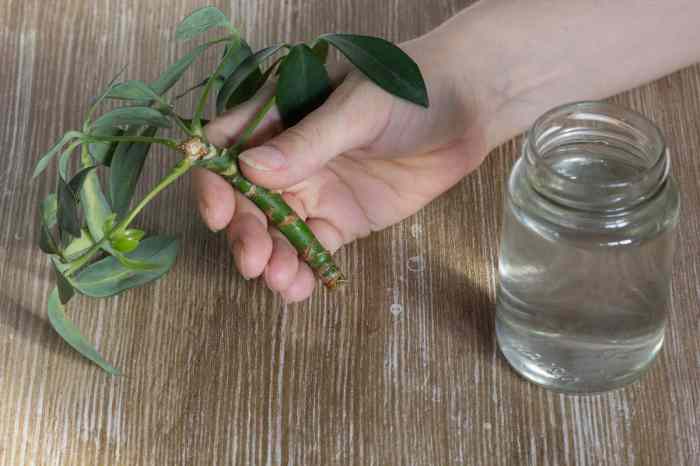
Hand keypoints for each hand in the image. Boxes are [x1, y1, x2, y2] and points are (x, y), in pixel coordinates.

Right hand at [193, 36, 493, 301]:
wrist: (469, 110)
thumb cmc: (411, 90)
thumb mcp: (358, 109)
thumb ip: (309, 140)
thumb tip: (250, 170)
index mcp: (280, 115)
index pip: (227, 146)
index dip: (214, 181)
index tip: (219, 214)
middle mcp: (289, 157)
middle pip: (247, 200)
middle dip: (246, 233)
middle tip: (254, 261)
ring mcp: (316, 190)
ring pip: (278, 231)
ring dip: (272, 258)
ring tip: (280, 280)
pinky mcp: (343, 219)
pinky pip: (313, 248)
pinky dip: (303, 270)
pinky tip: (299, 288)